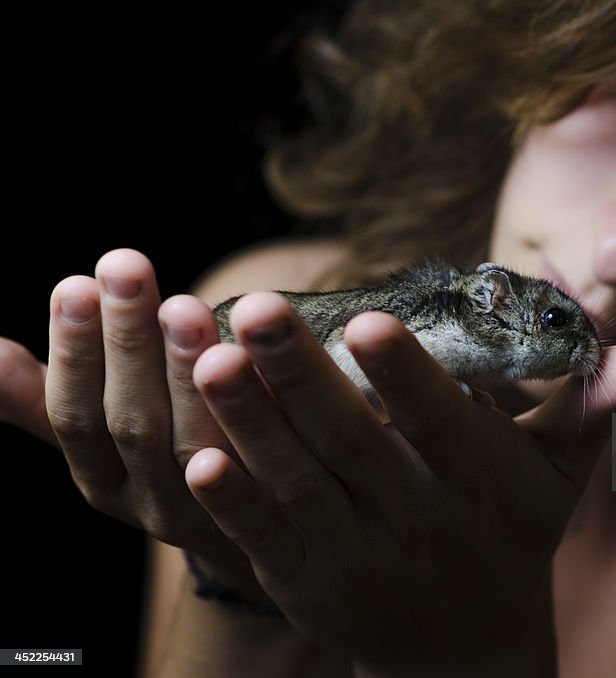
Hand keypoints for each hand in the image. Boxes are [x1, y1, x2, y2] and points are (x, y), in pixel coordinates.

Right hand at [37, 249, 263, 597]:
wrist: (268, 535)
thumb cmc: (171, 460)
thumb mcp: (105, 438)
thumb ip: (48, 400)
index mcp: (104, 480)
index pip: (76, 416)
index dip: (72, 354)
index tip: (76, 284)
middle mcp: (152, 504)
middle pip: (133, 422)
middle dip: (127, 342)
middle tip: (127, 266)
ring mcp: (212, 517)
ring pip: (195, 443)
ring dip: (185, 373)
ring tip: (184, 305)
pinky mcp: (274, 515)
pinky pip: (264, 470)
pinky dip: (256, 421)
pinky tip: (253, 365)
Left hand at [183, 293, 615, 675]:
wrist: (466, 651)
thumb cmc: (513, 534)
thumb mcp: (558, 476)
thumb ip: (591, 407)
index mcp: (478, 479)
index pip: (441, 420)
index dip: (406, 372)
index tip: (367, 317)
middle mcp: (419, 518)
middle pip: (355, 443)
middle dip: (304, 375)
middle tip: (259, 306)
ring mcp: (360, 556)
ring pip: (301, 485)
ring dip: (253, 425)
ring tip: (209, 358)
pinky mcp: (311, 584)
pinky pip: (268, 542)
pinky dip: (234, 505)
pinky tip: (197, 460)